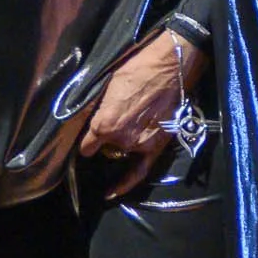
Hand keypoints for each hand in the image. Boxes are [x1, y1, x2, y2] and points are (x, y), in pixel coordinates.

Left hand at [78, 30, 204, 187]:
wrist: (172, 64)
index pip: (86, 145)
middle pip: (104, 147)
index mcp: (104, 124)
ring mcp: (140, 146)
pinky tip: (111, 193)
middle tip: (112, 119)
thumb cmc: (138, 67)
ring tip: (124, 129)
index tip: (85, 137)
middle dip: (105, 137)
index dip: (85, 140)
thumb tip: (85, 118)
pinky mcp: (157, 147)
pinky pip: (138, 173)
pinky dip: (123, 184)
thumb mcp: (108, 83)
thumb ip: (96, 106)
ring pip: (121, 151)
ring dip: (119, 144)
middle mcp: (121, 139)